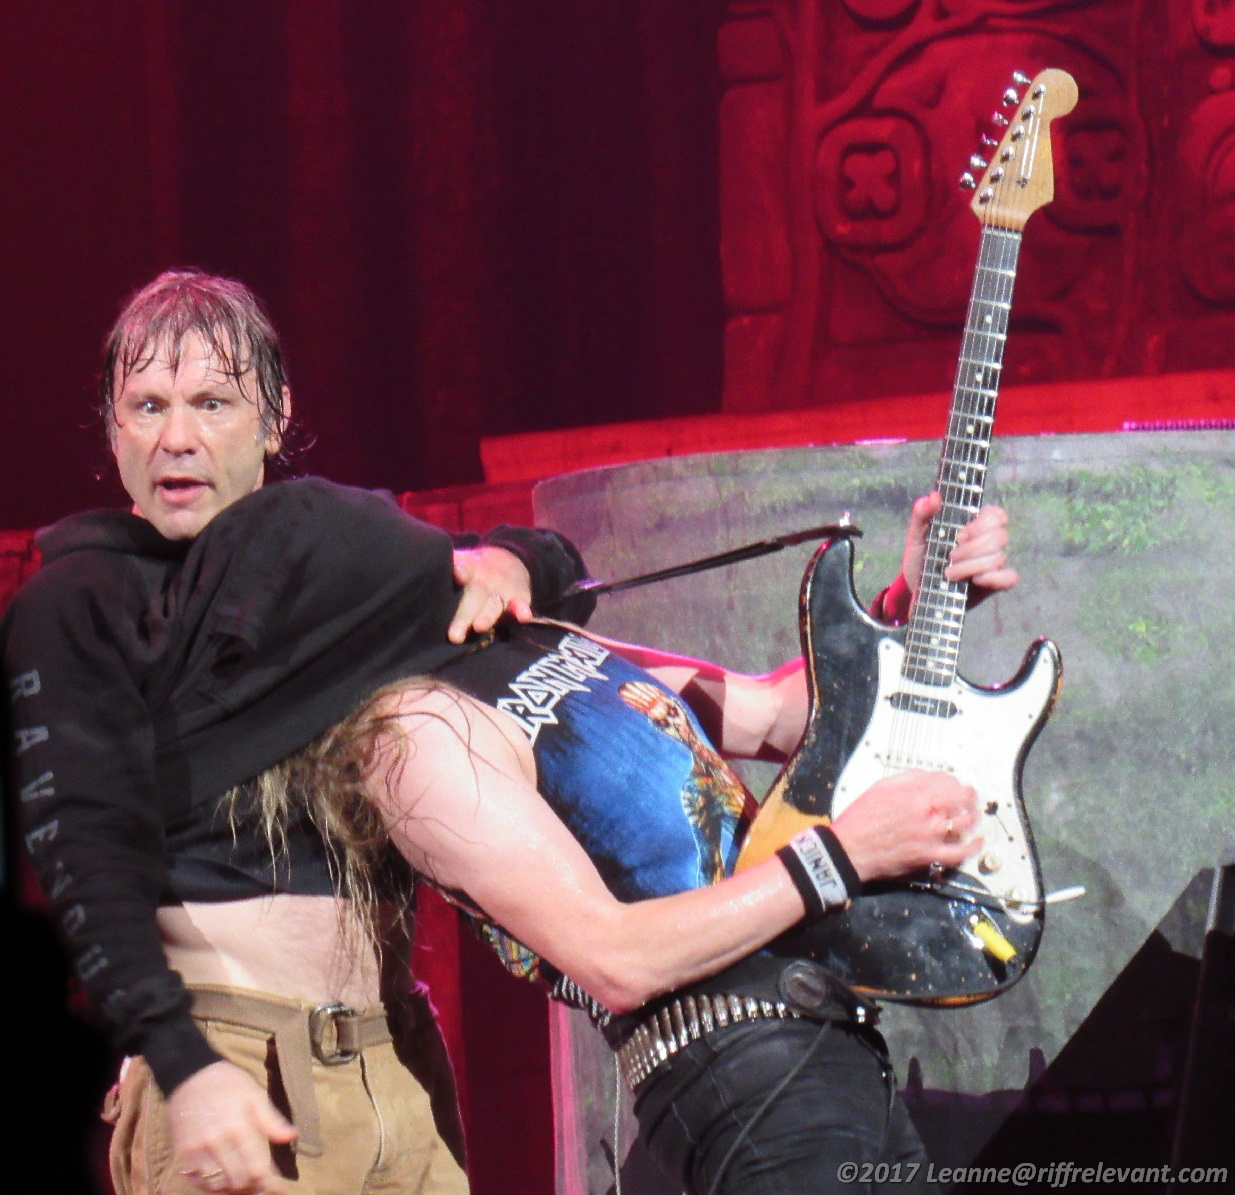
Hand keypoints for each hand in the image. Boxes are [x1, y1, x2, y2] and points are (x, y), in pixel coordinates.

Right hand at [166, 1061, 295, 1193]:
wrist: (190, 1075)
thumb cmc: (228, 1083)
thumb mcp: (254, 1094)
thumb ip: (271, 1119)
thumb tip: (291, 1137)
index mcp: (239, 1128)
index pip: (257, 1168)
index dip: (270, 1184)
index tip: (281, 1189)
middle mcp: (217, 1144)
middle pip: (239, 1181)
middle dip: (255, 1189)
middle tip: (266, 1188)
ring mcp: (197, 1152)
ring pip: (219, 1186)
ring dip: (235, 1190)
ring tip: (248, 1188)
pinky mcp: (183, 1155)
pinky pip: (199, 1182)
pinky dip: (214, 1188)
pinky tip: (225, 1184)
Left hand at [448, 546, 533, 643]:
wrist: (509, 560)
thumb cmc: (471, 571)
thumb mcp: (459, 563)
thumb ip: (443, 571)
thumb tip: (409, 577)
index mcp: (469, 570)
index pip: (464, 569)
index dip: (461, 572)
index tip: (457, 575)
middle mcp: (485, 580)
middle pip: (475, 596)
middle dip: (465, 615)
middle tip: (454, 635)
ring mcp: (503, 590)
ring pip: (494, 603)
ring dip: (488, 615)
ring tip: (480, 627)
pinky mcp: (519, 598)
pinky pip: (521, 604)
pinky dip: (523, 610)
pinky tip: (524, 617)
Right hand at [830, 770, 981, 882]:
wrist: (850, 849)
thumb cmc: (860, 820)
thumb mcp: (881, 787)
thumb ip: (908, 779)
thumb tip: (928, 777)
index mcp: (915, 793)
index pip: (949, 783)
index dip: (955, 783)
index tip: (955, 785)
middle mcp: (927, 813)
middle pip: (961, 801)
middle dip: (968, 798)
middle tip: (969, 798)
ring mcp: (930, 836)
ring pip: (965, 823)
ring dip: (972, 817)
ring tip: (973, 815)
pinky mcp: (930, 856)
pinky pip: (960, 852)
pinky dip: (972, 847)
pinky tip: (977, 841)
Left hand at [901, 493, 1018, 603]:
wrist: (915, 589)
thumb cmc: (920, 558)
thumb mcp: (916, 536)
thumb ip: (922, 514)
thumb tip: (933, 496)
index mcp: (974, 526)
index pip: (996, 515)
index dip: (981, 524)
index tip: (960, 535)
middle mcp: (987, 543)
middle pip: (999, 536)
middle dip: (972, 549)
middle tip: (951, 557)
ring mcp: (992, 564)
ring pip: (999, 557)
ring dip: (972, 565)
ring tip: (949, 573)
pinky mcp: (993, 584)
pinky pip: (1010, 578)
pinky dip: (994, 578)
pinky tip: (975, 580)